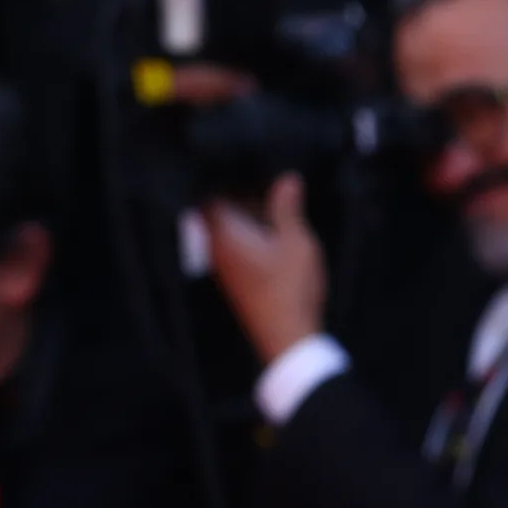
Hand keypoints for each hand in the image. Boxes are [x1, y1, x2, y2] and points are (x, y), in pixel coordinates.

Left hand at [206, 174, 330, 363]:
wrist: (287, 337)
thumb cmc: (291, 288)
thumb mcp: (296, 242)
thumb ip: (288, 209)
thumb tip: (287, 179)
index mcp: (225, 234)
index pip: (211, 196)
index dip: (228, 180)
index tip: (249, 171)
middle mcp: (216, 249)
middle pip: (218, 212)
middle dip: (242, 198)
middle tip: (272, 190)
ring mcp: (224, 267)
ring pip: (228, 231)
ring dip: (250, 220)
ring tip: (279, 214)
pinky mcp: (235, 281)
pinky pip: (236, 249)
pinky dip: (252, 239)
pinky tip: (277, 241)